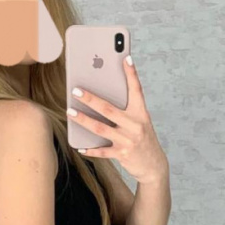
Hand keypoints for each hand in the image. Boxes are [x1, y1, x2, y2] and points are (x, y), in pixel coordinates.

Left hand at [66, 56, 167, 184]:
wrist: (154, 165)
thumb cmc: (143, 138)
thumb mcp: (140, 121)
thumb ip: (125, 110)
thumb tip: (100, 98)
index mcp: (141, 113)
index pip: (137, 90)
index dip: (131, 74)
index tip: (125, 58)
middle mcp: (135, 125)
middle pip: (109, 109)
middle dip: (91, 99)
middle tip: (76, 91)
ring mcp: (128, 140)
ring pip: (101, 128)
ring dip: (83, 120)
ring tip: (70, 112)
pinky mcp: (122, 154)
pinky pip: (102, 151)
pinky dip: (90, 149)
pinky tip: (80, 146)